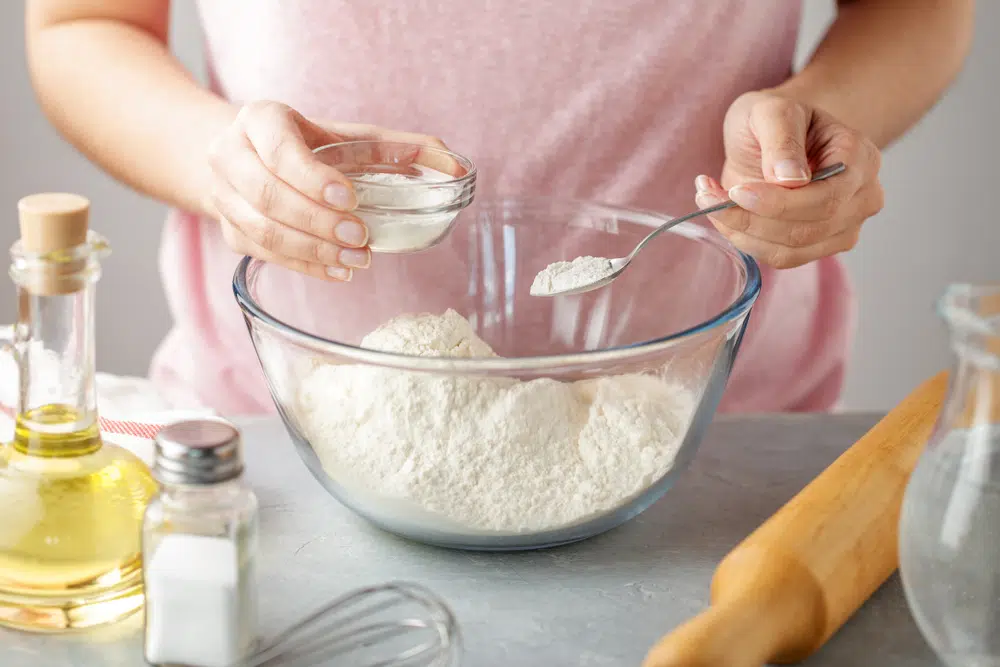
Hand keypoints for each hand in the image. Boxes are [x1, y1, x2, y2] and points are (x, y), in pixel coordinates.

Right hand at [206, 100, 452, 280]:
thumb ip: (399, 148)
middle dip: (318, 222)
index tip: (351, 198)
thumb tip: (454, 164)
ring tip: (356, 259)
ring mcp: (223, 194)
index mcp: (259, 119)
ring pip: (261, 230)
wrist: (246, 155)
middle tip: (362, 237)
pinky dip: (303, 265)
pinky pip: (262, 253)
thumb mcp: (348, 136)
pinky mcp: (229, 229)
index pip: (280, 150)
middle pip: (268, 195)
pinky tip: (338, 271)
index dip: (313, 177)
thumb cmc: (307, 144)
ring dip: (312, 249)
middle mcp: (230, 153)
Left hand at [695, 91, 883, 268]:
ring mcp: (844, 227)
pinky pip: (780, 257)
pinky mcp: (818, 247)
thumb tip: (791, 179)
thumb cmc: (778, 119)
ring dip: (742, 232)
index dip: (778, 204)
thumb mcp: (772, 110)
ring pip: (790, 250)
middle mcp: (862, 197)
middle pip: (808, 229)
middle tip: (709, 196)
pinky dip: (745, 241)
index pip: (825, 198)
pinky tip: (724, 216)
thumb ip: (782, 139)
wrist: (774, 135)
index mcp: (860, 159)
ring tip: (710, 201)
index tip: (737, 192)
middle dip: (751, 219)